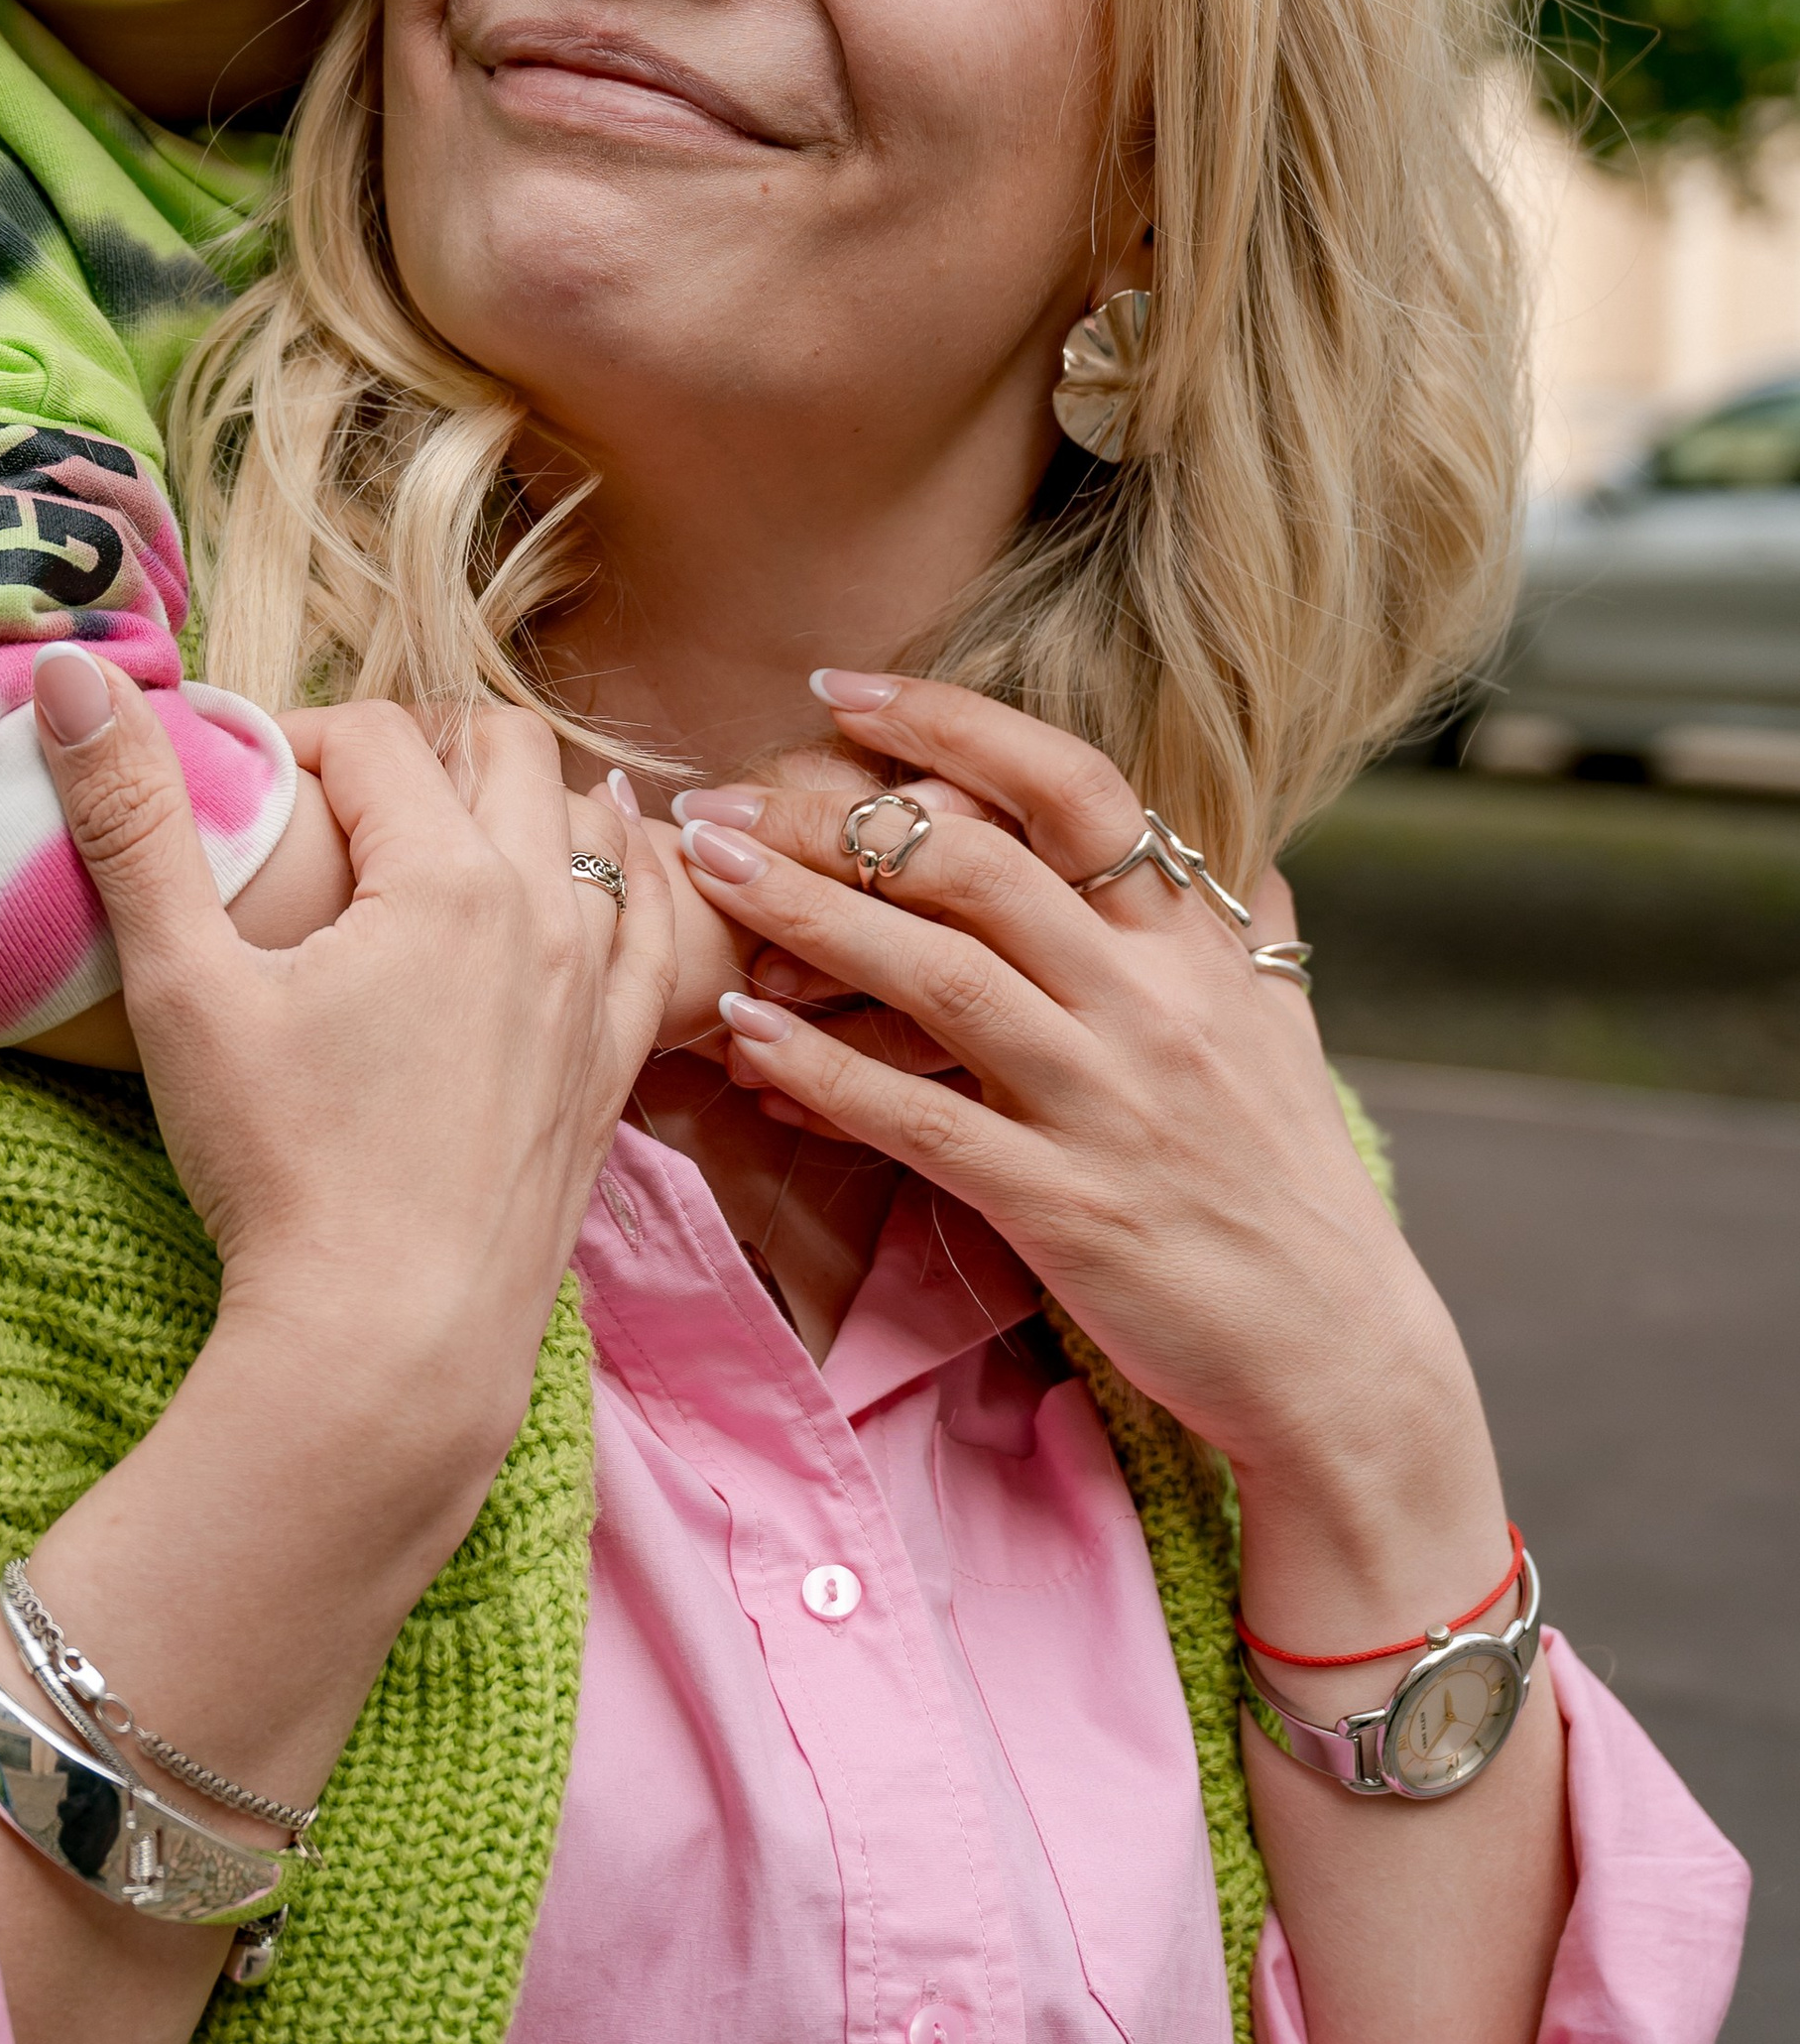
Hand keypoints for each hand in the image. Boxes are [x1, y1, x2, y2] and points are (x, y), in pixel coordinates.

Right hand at [32, 649, 675, 1465]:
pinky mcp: (615, 1070)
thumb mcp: (183, 986)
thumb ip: (132, 820)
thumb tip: (69, 675)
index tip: (240, 790)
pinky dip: (627, 880)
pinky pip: (652, 932)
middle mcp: (547, 913)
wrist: (387, 1349)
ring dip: (517, 800)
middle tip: (331, 798)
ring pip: (585, 826)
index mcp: (450, 876)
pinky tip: (603, 872)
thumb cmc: (281, 1170)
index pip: (375, 736)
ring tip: (441, 826)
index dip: (294, 740)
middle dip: (414, 744)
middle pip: (500, 748)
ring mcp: (598, 993)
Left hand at [676, 673, 1511, 1649]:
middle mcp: (1153, 1004)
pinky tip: (745, 1036)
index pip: (1073, 787)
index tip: (844, 689)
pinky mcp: (1066, 1208)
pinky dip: (826, 1071)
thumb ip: (1244, 930)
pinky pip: (923, 1122)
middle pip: (977, 866)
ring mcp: (1108, 1104)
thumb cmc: (1290, 1187)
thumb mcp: (1284, 1030)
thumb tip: (1235, 846)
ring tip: (705, 876)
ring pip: (937, 977)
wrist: (1338, 1354)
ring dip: (805, 917)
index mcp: (1194, 945)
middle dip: (833, 818)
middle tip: (721, 798)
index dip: (953, 724)